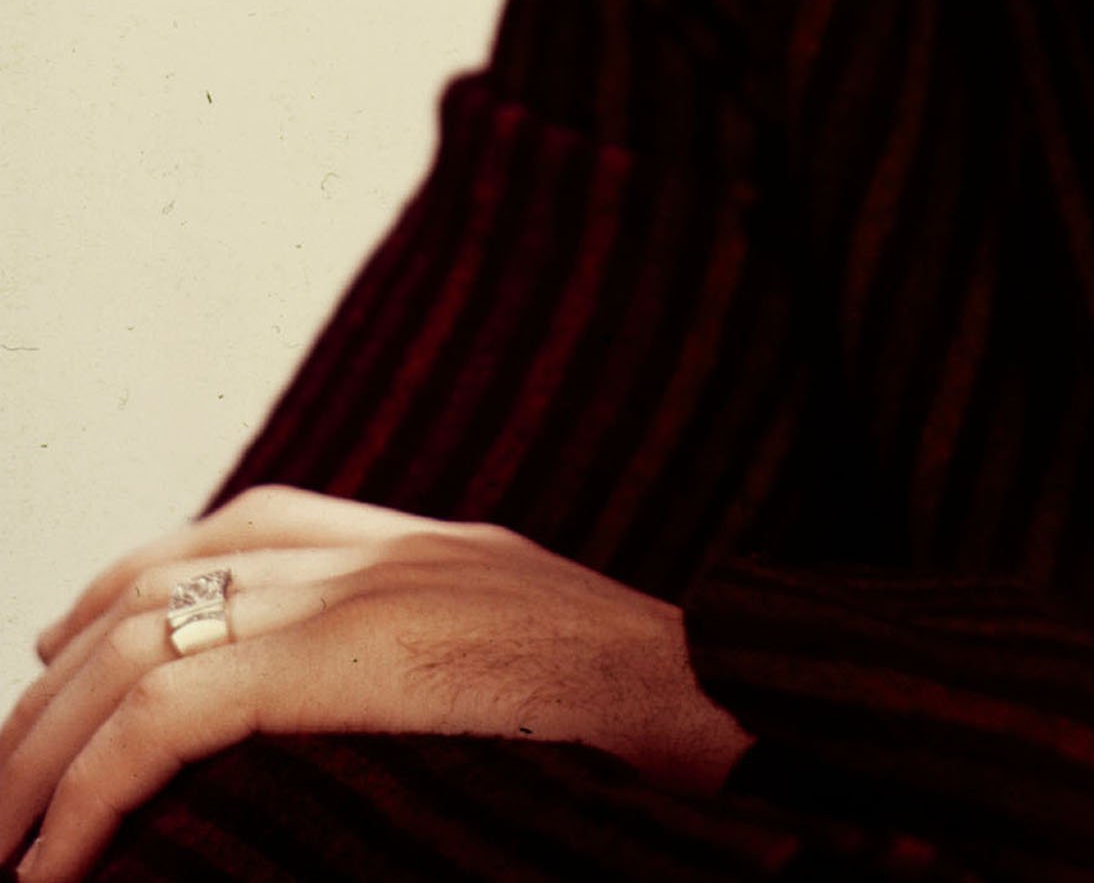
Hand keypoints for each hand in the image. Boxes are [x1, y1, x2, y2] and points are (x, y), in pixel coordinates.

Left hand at [1, 486, 752, 880]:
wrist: (740, 704)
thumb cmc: (653, 731)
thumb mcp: (534, 666)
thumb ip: (446, 663)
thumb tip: (370, 728)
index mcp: (432, 547)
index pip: (244, 525)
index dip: (129, 584)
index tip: (61, 667)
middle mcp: (390, 549)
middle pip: (167, 581)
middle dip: (56, 694)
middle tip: (4, 796)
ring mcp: (374, 592)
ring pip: (143, 643)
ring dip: (44, 755)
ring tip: (9, 845)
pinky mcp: (361, 658)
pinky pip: (175, 711)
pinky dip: (91, 789)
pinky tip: (58, 861)